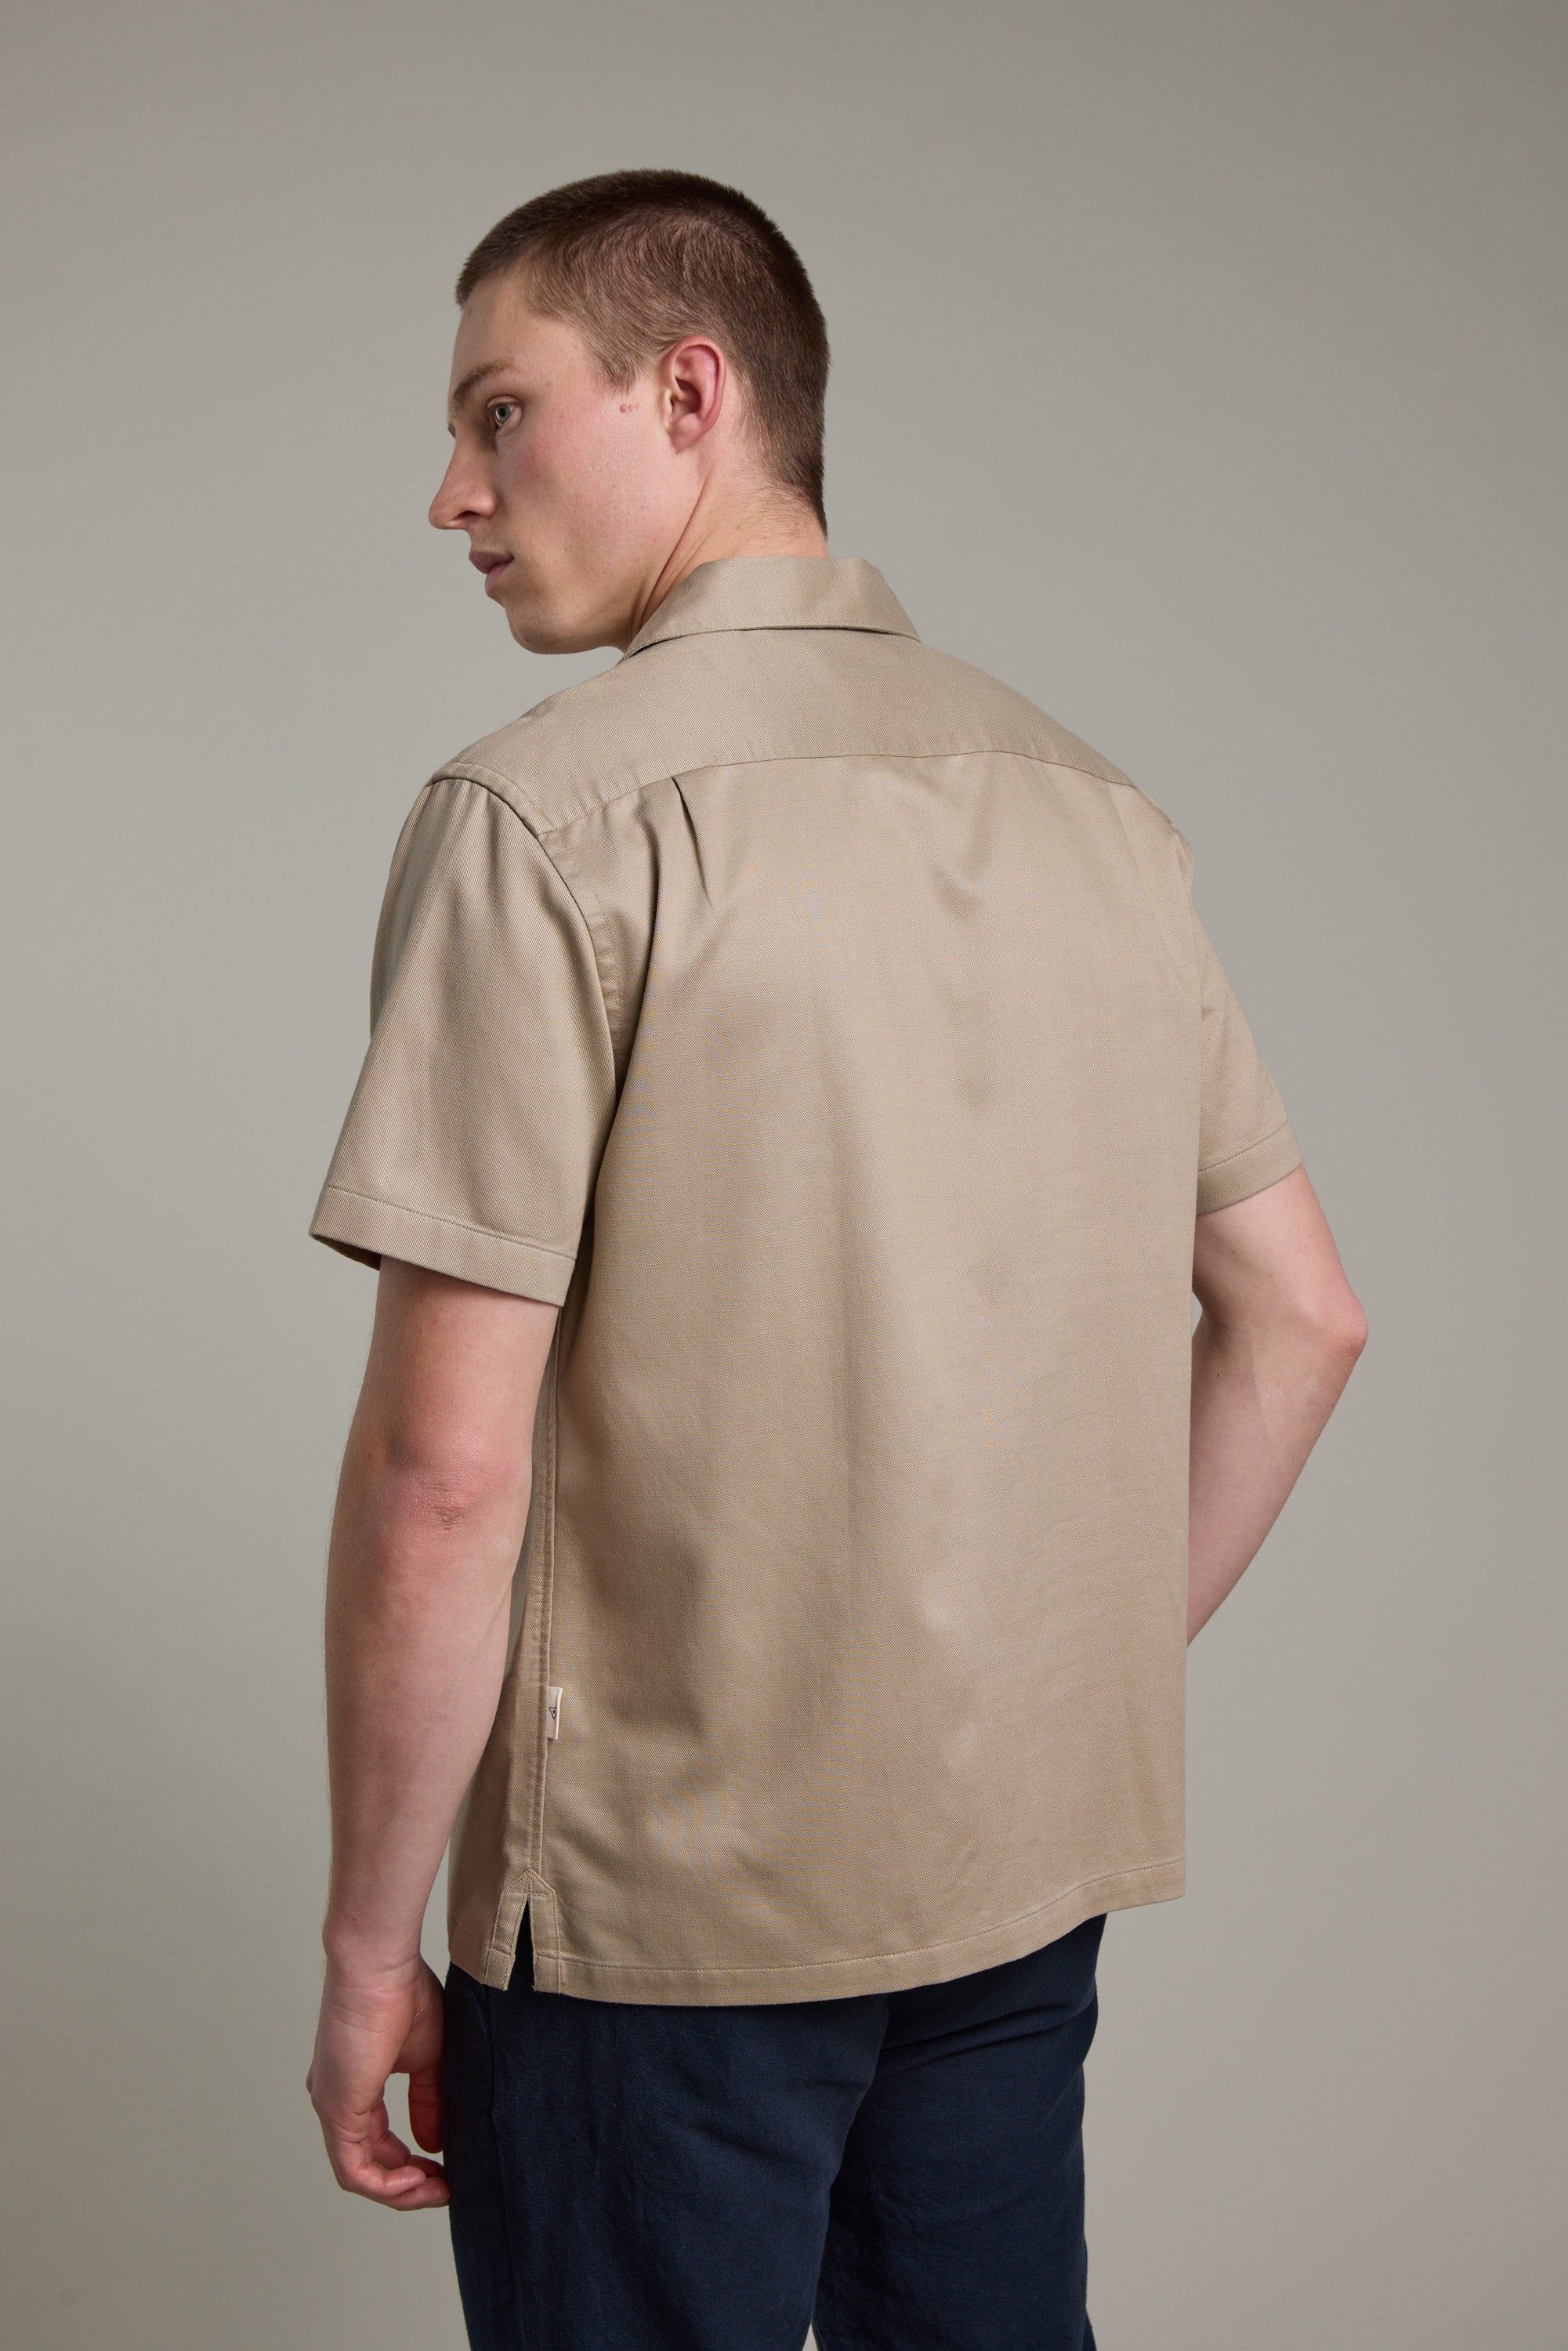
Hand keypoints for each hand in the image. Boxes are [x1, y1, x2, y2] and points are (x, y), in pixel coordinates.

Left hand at [307, 1956, 449, 2209]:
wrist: (380, 1966)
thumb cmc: (403, 1992)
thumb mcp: (428, 2056)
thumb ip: (429, 2100)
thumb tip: (434, 2143)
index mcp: (355, 2085)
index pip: (378, 2142)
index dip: (412, 2164)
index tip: (447, 2169)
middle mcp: (336, 2101)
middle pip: (369, 2164)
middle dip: (410, 2184)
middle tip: (446, 2188)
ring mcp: (332, 2108)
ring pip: (361, 2173)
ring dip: (401, 2190)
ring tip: (438, 2190)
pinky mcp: (336, 2111)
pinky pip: (355, 2171)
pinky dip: (388, 2184)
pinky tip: (420, 2179)